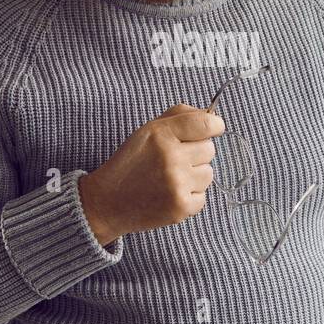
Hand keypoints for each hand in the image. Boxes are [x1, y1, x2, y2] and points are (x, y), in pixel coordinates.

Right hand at [78, 104, 223, 245]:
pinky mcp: (180, 207)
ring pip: (209, 174)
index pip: (205, 123)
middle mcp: (170, 157)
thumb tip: (212, 116)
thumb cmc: (130, 163)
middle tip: (175, 161)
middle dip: (197, 153)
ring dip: (194, 176)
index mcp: (161, 134)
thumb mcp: (147, 131)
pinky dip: (190, 197)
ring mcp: (177, 184)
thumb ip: (178, 116)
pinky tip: (169, 195)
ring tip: (170, 179)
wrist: (107, 202)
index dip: (215, 125)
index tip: (214, 128)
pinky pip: (203, 196)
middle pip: (209, 149)